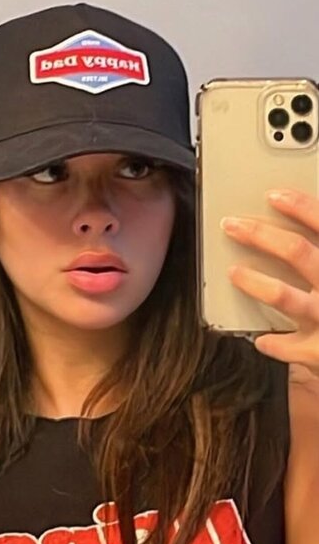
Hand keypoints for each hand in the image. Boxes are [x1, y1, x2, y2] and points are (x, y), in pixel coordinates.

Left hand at [221, 189, 318, 379]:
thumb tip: (315, 220)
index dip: (300, 206)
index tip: (274, 195)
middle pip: (297, 252)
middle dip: (261, 235)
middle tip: (233, 225)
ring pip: (284, 296)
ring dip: (254, 282)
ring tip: (235, 272)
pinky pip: (289, 348)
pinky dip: (272, 343)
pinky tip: (261, 339)